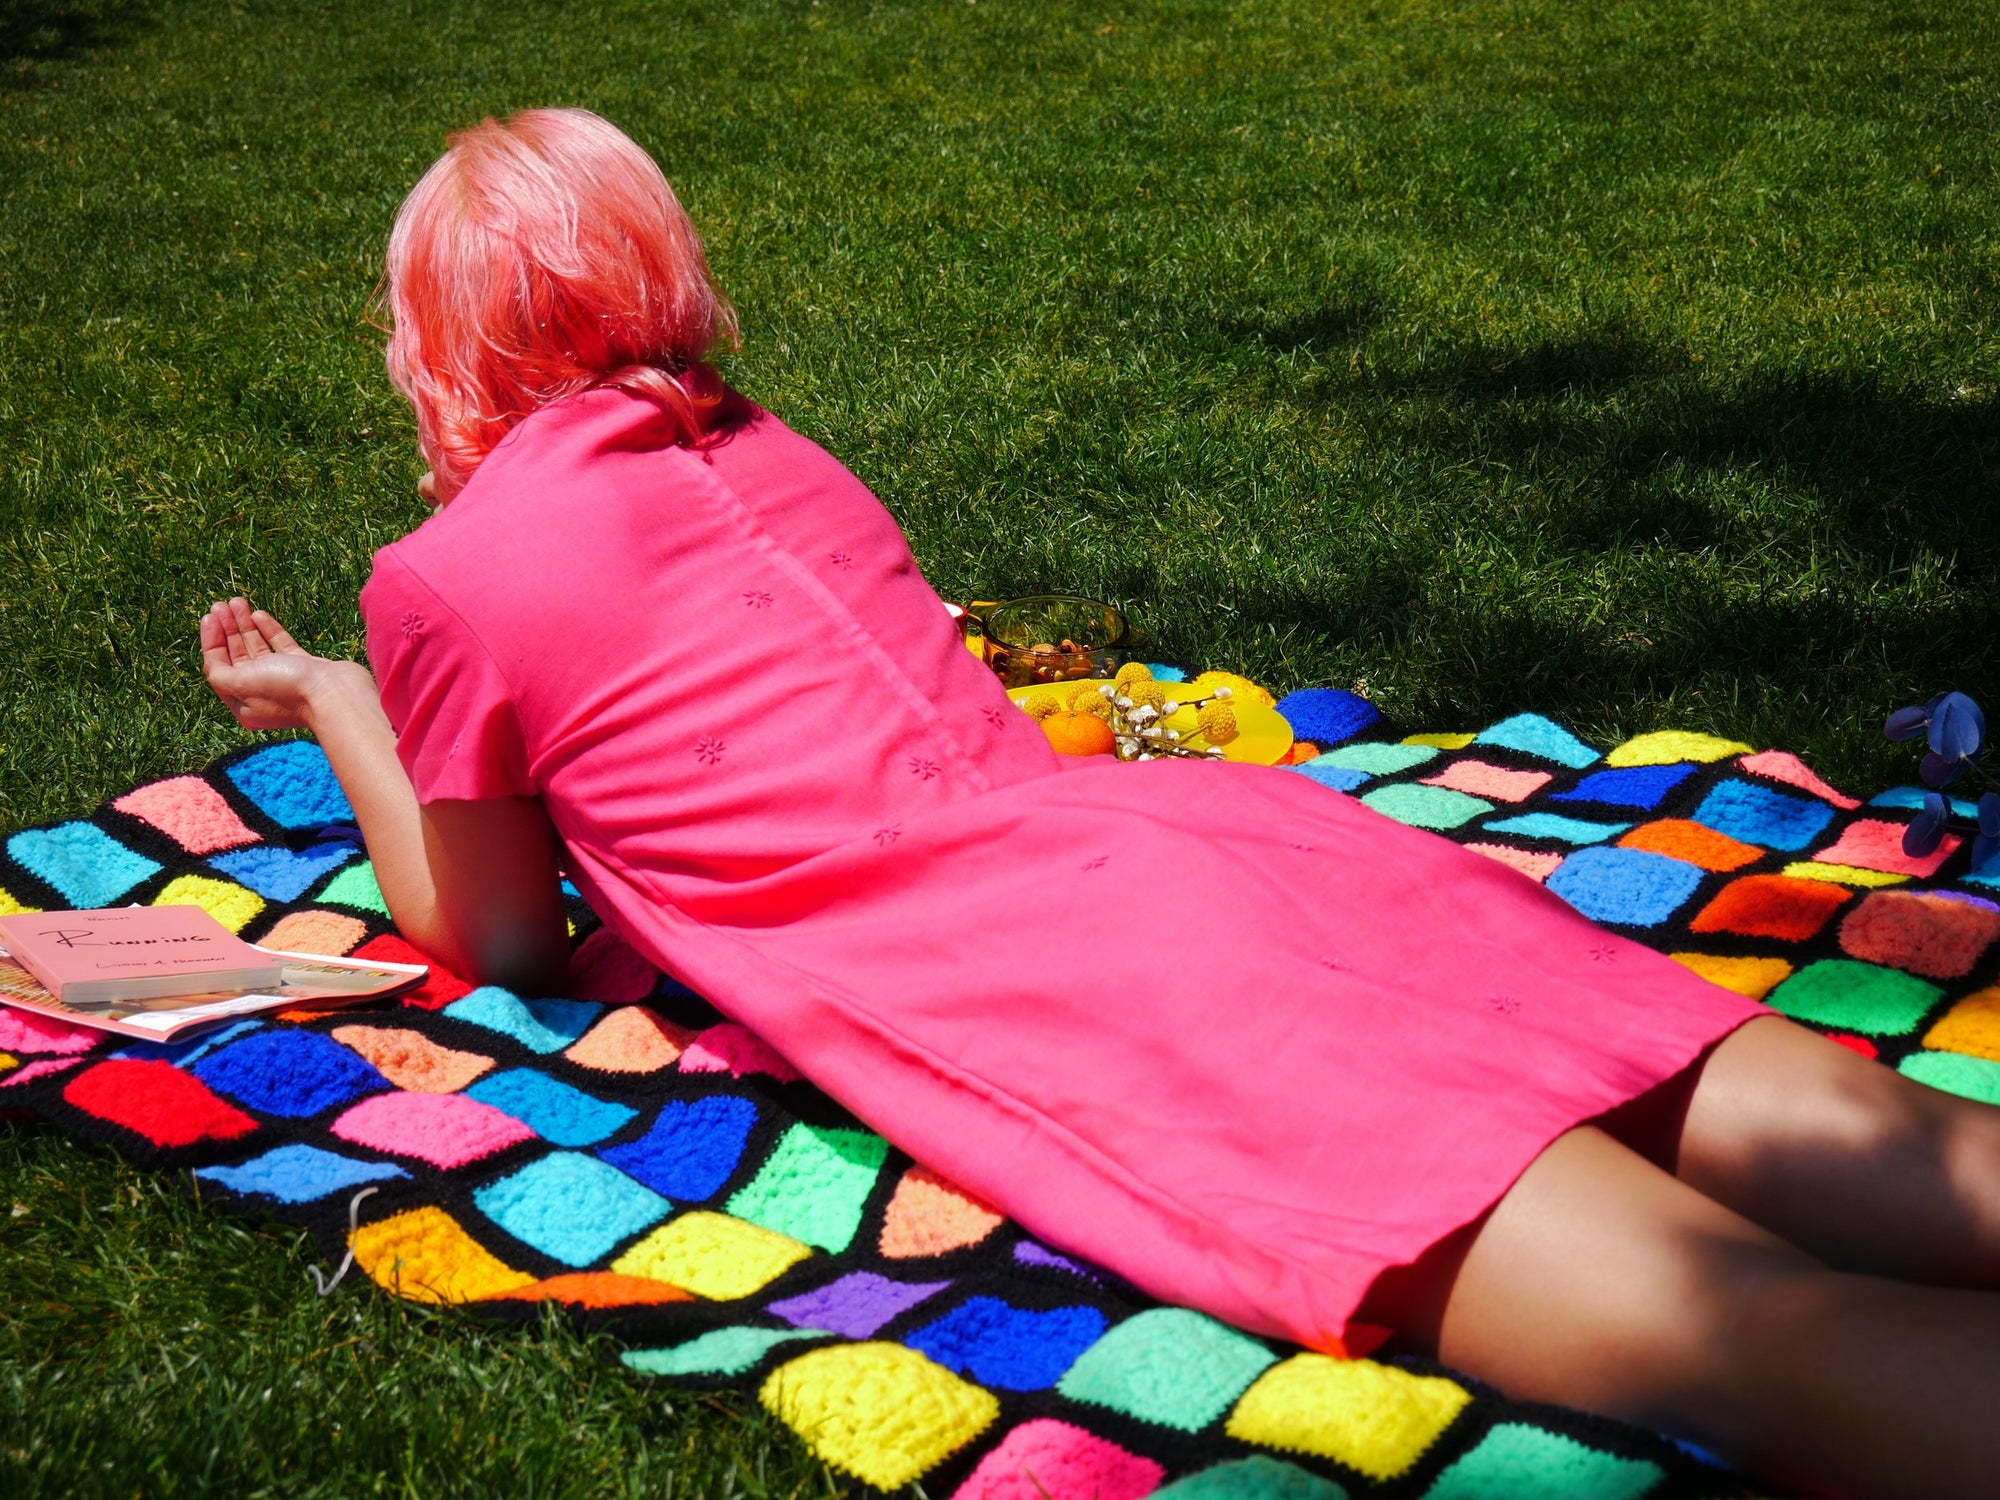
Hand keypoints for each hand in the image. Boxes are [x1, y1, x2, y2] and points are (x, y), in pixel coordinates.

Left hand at [199, 597, 356, 731]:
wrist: (335, 693)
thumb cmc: (286, 690)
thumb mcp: (241, 683)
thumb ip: (220, 673)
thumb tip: (213, 662)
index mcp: (243, 702)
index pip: (219, 668)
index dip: (212, 641)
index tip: (209, 617)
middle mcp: (261, 692)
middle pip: (237, 655)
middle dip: (227, 629)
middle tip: (220, 605)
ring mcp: (282, 679)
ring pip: (258, 647)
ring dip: (245, 624)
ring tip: (237, 601)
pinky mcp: (303, 668)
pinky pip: (280, 645)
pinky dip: (268, 629)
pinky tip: (259, 614)